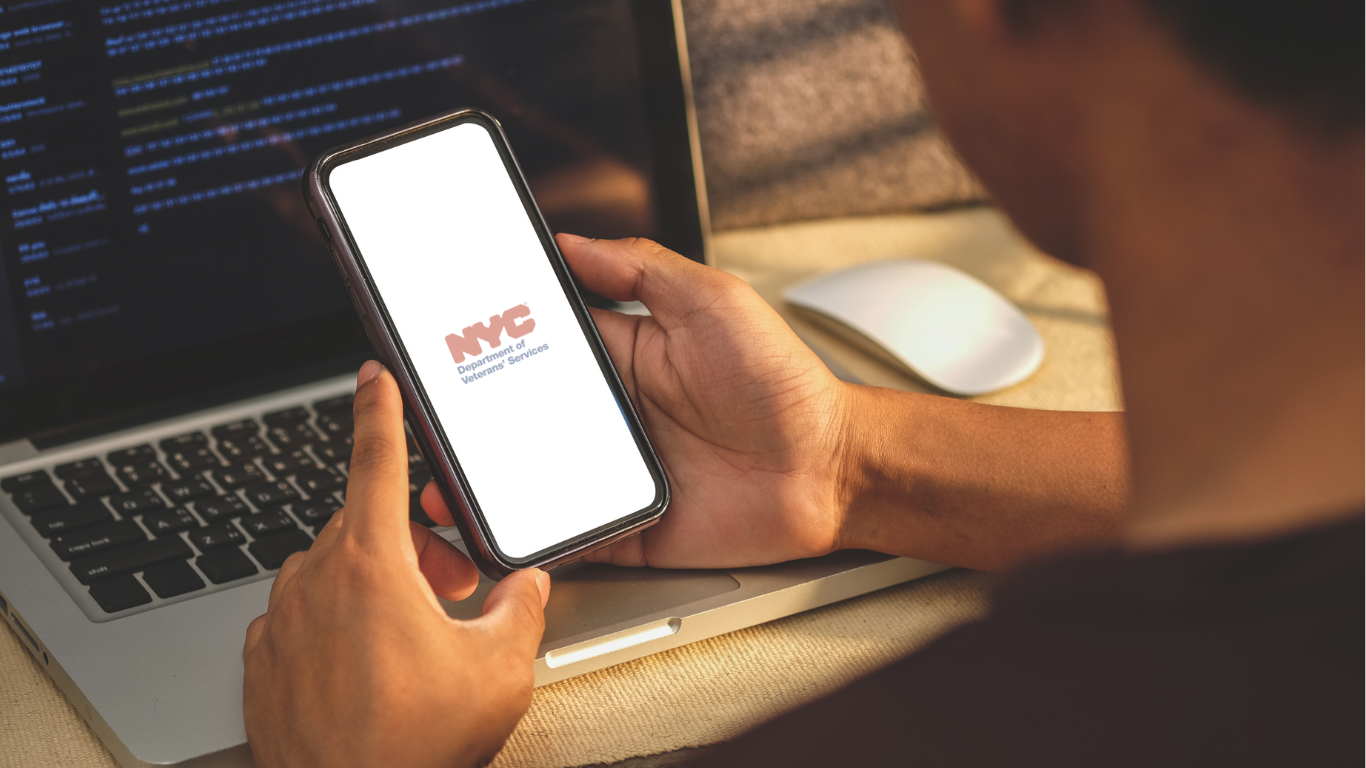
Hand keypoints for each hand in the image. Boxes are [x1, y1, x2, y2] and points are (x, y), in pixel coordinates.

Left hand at [242, 361, 550, 767]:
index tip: (373, 376)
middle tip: (451, 588)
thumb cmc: (413, 746)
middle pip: (368, 525)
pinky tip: (368, 664)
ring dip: (374, 583)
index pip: (375, 461)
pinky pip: (303, 615)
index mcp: (371, 565)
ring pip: (334, 570)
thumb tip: (526, 588)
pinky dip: (335, 622)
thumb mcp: (499, 670)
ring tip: (412, 636)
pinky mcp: (262, 661)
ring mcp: (282, 622)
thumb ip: (520, 609)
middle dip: (413, 543)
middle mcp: (316, 581)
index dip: (379, 410)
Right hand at [423, 236, 853, 567]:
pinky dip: (538, 536)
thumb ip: (643, 269)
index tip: (446, 337)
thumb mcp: (714, 301)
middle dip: (473, 418)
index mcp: (625, 356)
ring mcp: (621, 472)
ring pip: (536, 478)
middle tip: (428, 416)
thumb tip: (573, 240)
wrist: (832, 467)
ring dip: (491, 482)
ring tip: (445, 483)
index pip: (542, 345)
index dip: (494, 340)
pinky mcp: (634, 526)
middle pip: (525, 414)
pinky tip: (502, 530)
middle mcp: (615, 414)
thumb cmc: (783, 383)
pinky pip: (574, 535)